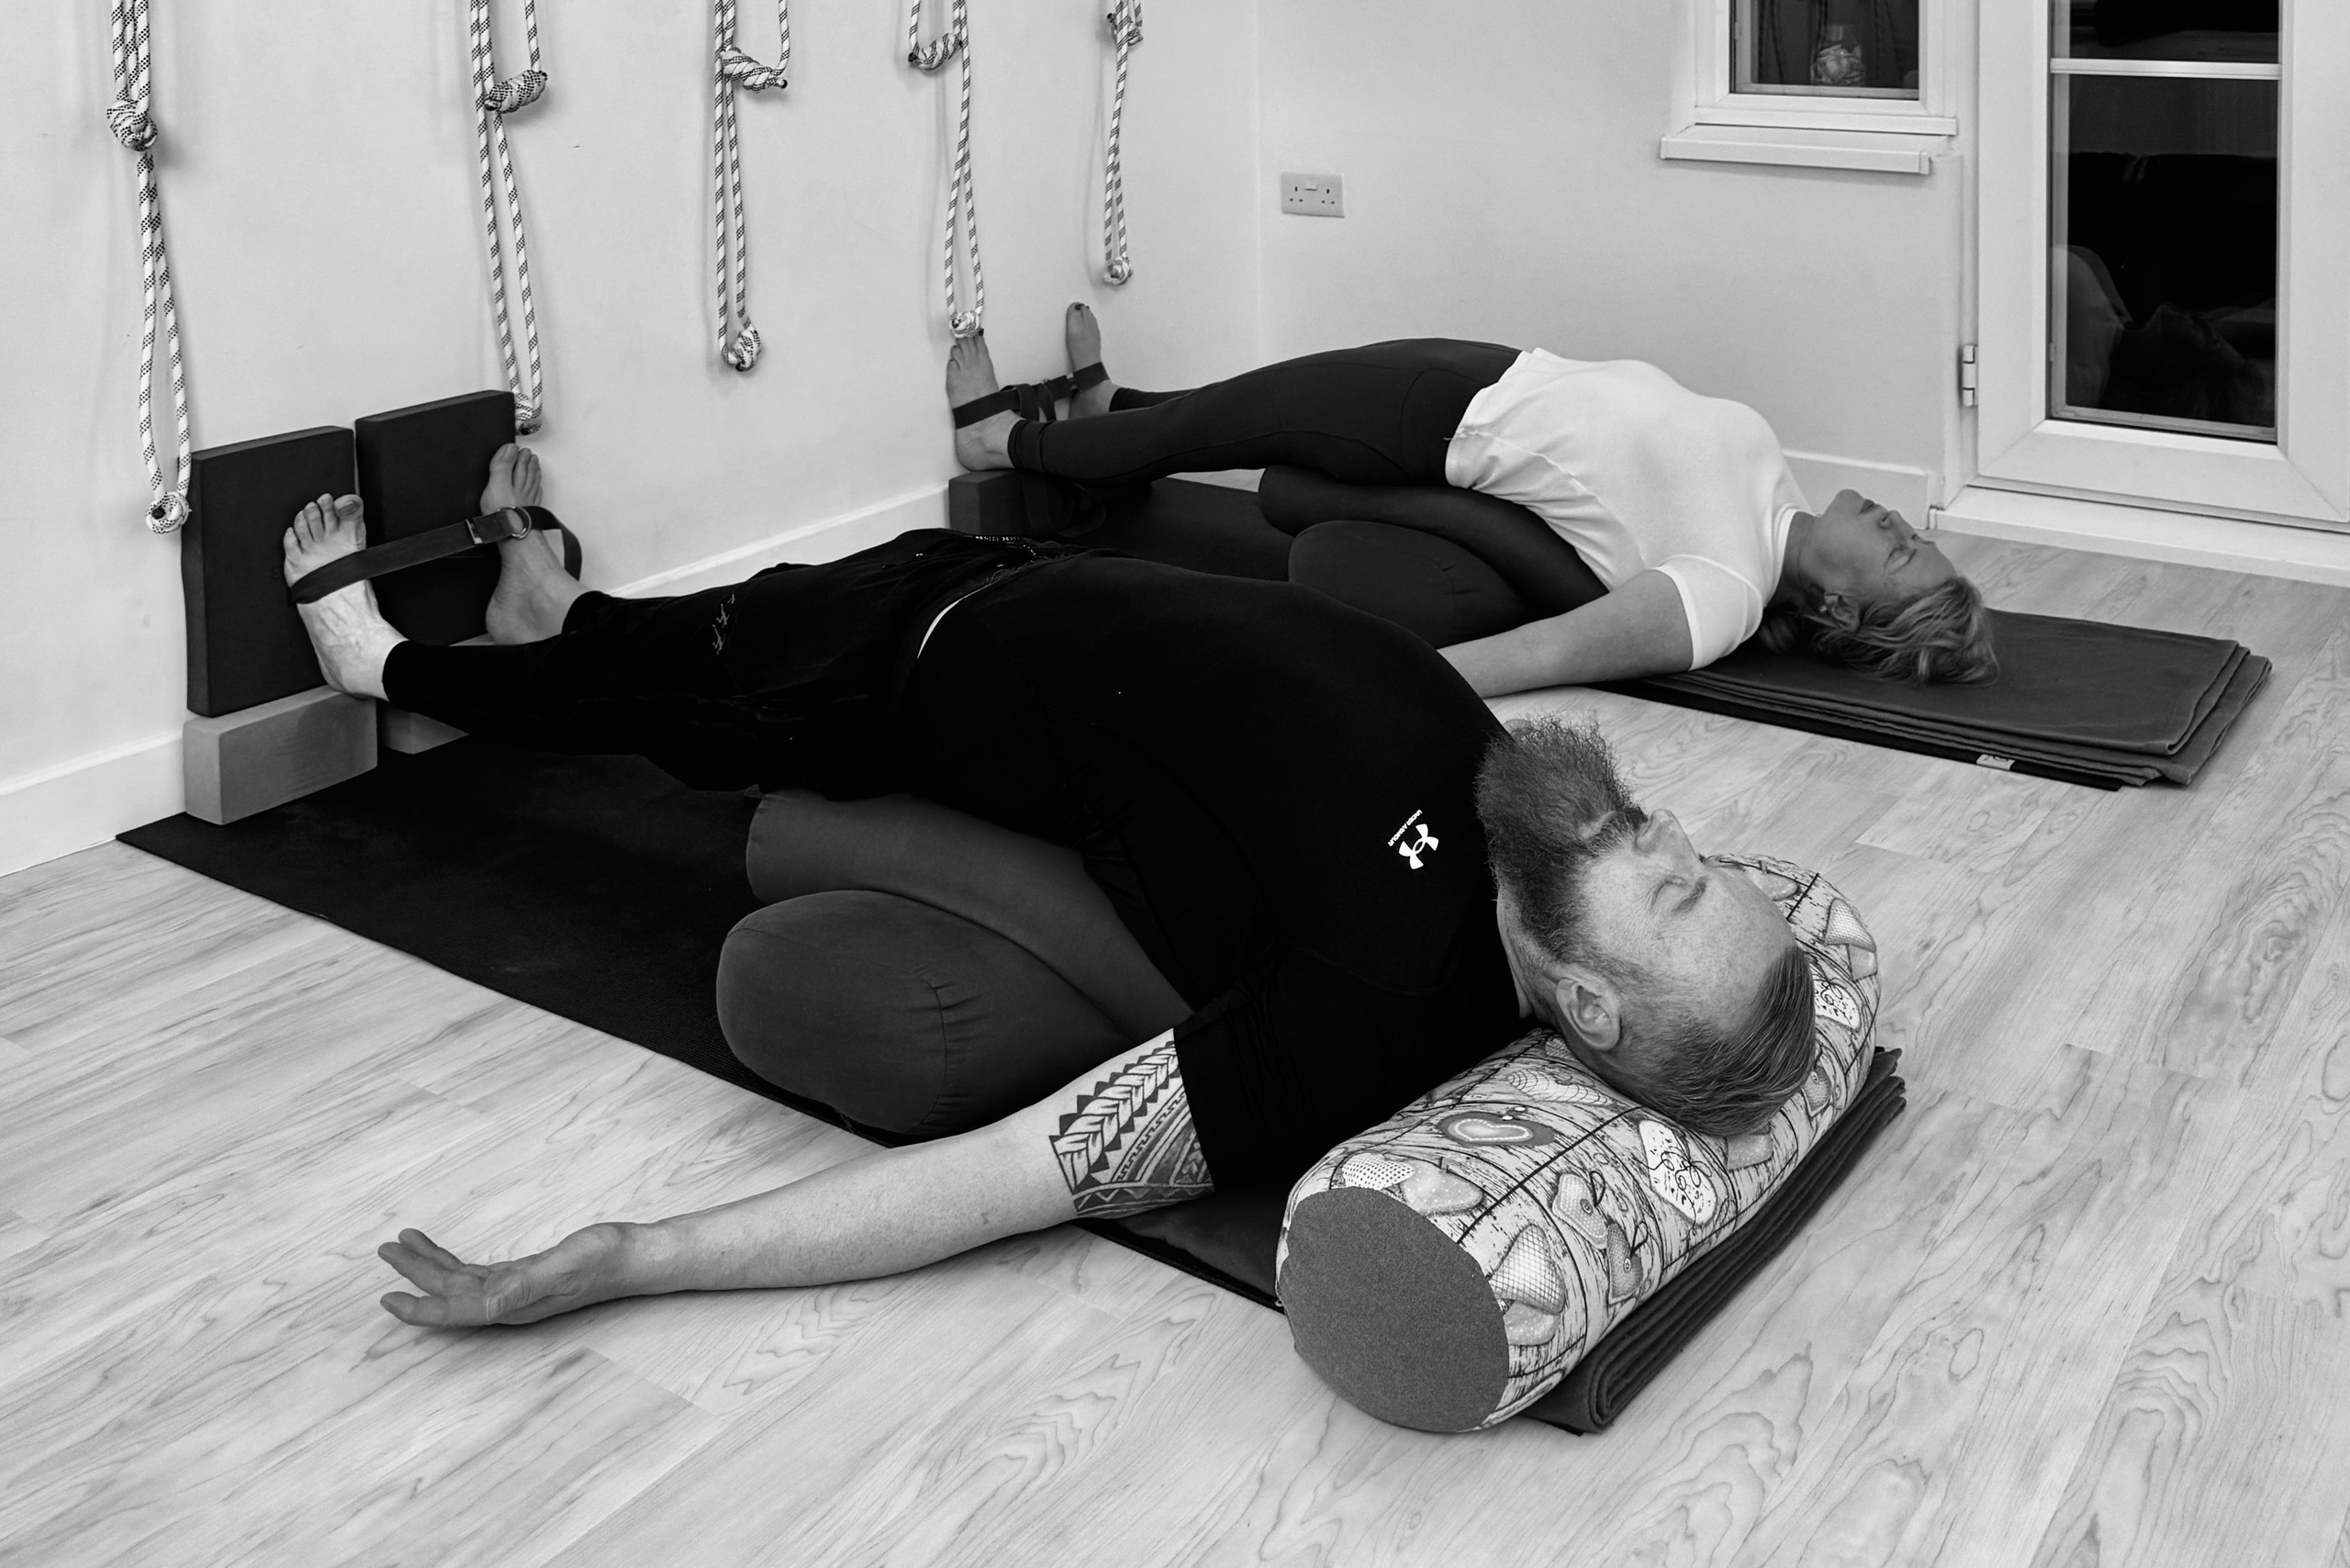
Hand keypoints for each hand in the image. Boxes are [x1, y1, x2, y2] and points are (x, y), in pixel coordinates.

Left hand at [377, 1223, 636, 1327]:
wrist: (634, 1256)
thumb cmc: (604, 1259)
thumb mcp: (563, 1266)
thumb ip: (523, 1286)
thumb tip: (485, 1307)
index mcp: (512, 1304)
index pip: (455, 1311)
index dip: (420, 1309)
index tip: (387, 1299)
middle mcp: (508, 1303)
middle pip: (450, 1294)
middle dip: (415, 1274)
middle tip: (385, 1250)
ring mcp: (514, 1291)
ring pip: (458, 1282)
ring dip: (429, 1264)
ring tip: (402, 1242)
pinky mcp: (521, 1276)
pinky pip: (475, 1272)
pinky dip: (451, 1259)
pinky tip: (439, 1250)